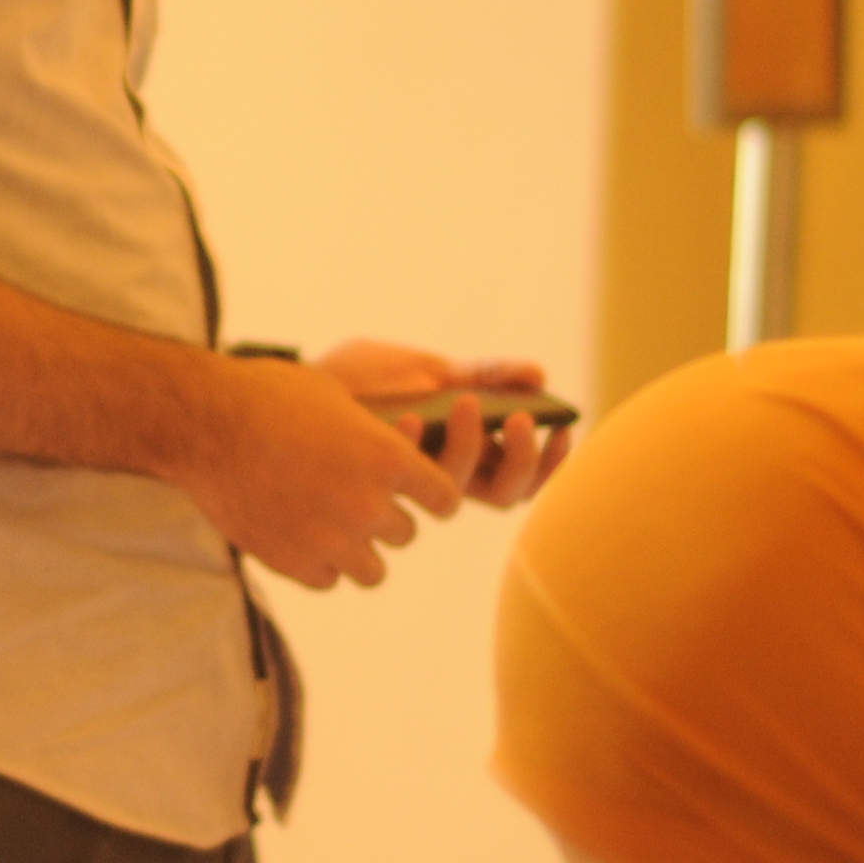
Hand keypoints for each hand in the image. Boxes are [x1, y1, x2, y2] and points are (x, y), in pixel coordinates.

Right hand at [172, 355, 460, 589]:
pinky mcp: (295, 563)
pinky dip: (318, 563)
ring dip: (357, 550)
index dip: (431, 494)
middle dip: (384, 517)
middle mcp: (369, 504)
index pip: (445, 499)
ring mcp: (333, 539)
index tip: (416, 492)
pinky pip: (329, 579)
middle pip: (406, 534)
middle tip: (351, 497)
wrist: (203, 424)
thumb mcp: (334, 396)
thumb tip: (396, 439)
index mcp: (388, 458)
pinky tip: (297, 534)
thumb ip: (372, 431)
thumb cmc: (266, 395)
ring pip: (373, 570)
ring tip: (329, 527)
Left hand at [316, 343, 573, 509]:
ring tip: (465, 403)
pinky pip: (401, 483)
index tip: (564, 428)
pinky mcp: (372, 482)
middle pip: (504, 493)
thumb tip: (540, 373)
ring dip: (469, 449)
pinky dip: (412, 446)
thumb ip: (482, 373)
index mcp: (466, 446)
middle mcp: (442, 473)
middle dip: (520, 460)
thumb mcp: (430, 365)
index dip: (549, 461)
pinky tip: (407, 414)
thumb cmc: (365, 375)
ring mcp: (408, 482)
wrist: (299, 380)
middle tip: (518, 420)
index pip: (521, 470)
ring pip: (457, 497)